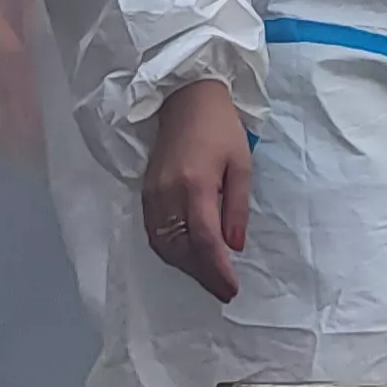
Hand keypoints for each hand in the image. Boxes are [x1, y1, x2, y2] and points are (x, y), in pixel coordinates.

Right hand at [142, 79, 251, 302]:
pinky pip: (154, 233)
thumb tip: (233, 247)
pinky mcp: (145, 191)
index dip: (217, 270)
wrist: (184, 97)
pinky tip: (187, 256)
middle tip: (223, 289)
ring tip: (208, 276)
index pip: (204, 241)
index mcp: (195, 184)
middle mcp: (168, 193)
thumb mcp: (241, 164)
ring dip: (185, 267)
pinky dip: (170, 251)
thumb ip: (236, 207)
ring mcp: (152, 193)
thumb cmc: (220, 127)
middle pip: (180, 249)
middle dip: (202, 275)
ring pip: (164, 246)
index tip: (231, 289)